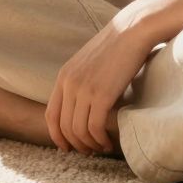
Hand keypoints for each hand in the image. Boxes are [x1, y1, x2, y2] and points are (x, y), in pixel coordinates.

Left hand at [46, 8, 156, 154]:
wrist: (132, 30)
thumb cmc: (116, 47)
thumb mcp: (88, 64)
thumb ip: (80, 82)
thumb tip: (82, 106)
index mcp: (63, 77)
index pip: (51, 115)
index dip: (57, 136)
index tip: (68, 147)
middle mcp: (69, 84)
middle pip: (63, 127)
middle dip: (75, 145)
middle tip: (88, 152)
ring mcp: (84, 90)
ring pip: (78, 131)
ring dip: (89, 145)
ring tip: (101, 148)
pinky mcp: (102, 95)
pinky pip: (94, 127)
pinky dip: (100, 140)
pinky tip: (108, 142)